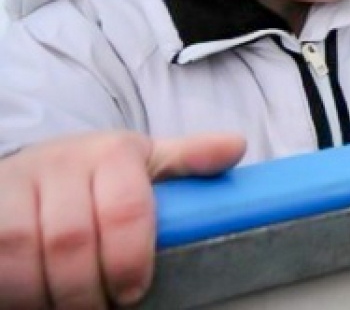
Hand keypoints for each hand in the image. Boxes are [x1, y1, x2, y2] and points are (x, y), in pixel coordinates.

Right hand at [0, 131, 244, 307]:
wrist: (28, 169)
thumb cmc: (92, 174)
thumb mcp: (142, 162)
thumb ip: (186, 161)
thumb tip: (235, 148)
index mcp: (111, 153)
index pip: (126, 209)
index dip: (129, 259)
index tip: (133, 292)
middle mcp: (60, 164)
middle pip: (71, 241)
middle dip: (86, 288)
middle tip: (101, 307)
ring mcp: (15, 186)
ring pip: (21, 252)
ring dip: (45, 292)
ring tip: (65, 305)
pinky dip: (12, 287)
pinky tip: (30, 298)